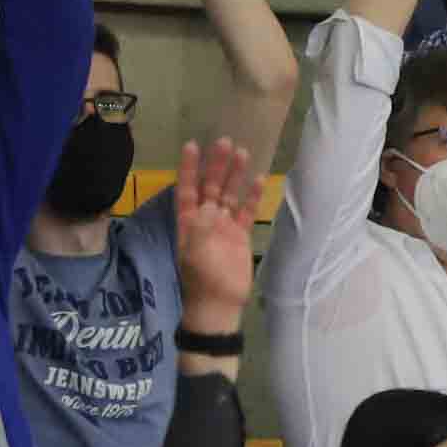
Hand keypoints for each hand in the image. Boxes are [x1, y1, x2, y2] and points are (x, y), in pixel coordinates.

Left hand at [169, 139, 262, 330]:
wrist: (219, 304)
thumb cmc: (202, 280)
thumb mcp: (196, 254)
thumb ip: (202, 229)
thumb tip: (211, 207)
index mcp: (188, 221)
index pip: (187, 188)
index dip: (189, 168)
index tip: (192, 145)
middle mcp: (206, 218)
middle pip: (211, 186)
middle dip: (216, 164)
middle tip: (225, 142)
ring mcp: (225, 226)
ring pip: (230, 194)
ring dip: (235, 175)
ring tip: (243, 152)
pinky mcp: (241, 236)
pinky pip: (247, 212)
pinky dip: (252, 197)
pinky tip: (259, 180)